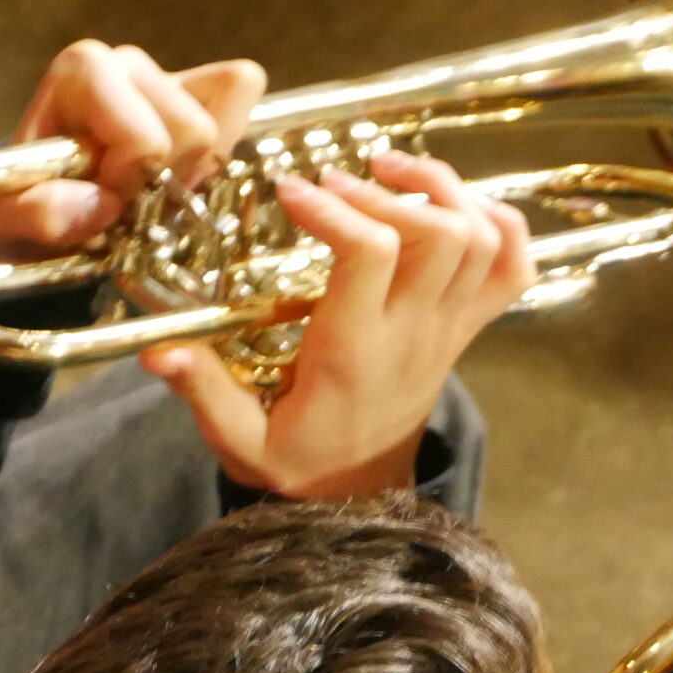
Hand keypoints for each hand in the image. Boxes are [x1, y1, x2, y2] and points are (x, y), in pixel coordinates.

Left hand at [0, 44, 262, 263]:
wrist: (35, 207)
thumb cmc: (18, 205)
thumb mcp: (1, 222)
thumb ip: (35, 213)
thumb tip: (100, 203)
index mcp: (83, 72)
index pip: (146, 135)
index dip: (134, 180)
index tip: (106, 200)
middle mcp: (128, 63)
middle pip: (193, 130)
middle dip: (165, 180)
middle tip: (126, 201)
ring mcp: (169, 76)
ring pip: (220, 128)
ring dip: (189, 175)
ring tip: (146, 190)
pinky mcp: (201, 92)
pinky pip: (244, 95)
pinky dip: (220, 153)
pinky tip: (179, 178)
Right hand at [141, 151, 532, 497]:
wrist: (360, 499)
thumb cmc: (298, 463)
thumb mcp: (240, 441)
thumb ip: (204, 394)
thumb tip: (159, 353)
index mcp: (354, 352)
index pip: (370, 254)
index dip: (334, 209)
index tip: (290, 193)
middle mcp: (413, 333)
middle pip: (440, 234)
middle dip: (388, 190)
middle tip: (335, 181)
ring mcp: (449, 329)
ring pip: (481, 239)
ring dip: (442, 190)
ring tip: (387, 173)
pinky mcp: (466, 330)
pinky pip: (513, 266)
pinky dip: (498, 222)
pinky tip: (452, 204)